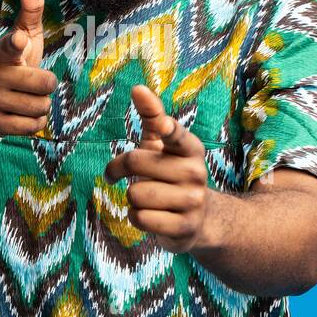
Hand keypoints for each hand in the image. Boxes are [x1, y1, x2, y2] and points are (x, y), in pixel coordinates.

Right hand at [0, 0, 57, 135]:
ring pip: (42, 107)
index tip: (20, 40)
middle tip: (34, 81)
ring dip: (42, 104)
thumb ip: (31, 8)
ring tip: (27, 97)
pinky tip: (22, 113)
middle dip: (48, 85)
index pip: (12, 45)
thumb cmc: (15, 61)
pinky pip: (34, 127)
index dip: (18, 44)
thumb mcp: (25, 34)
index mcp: (4, 50)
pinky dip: (35, 122)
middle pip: (46, 84)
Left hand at [103, 84, 212, 253]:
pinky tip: (150, 215)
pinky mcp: (184, 228)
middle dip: (119, 168)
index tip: (162, 125)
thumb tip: (137, 88)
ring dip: (132, 197)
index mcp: (190, 148)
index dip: (167, 129)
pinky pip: (140, 218)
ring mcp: (192, 202)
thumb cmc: (171, 173)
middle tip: (116, 173)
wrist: (200, 219)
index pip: (176, 134)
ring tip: (146, 198)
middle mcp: (196, 173)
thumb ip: (152, 116)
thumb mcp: (162, 145)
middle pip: (136, 162)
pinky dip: (136, 217)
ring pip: (136, 194)